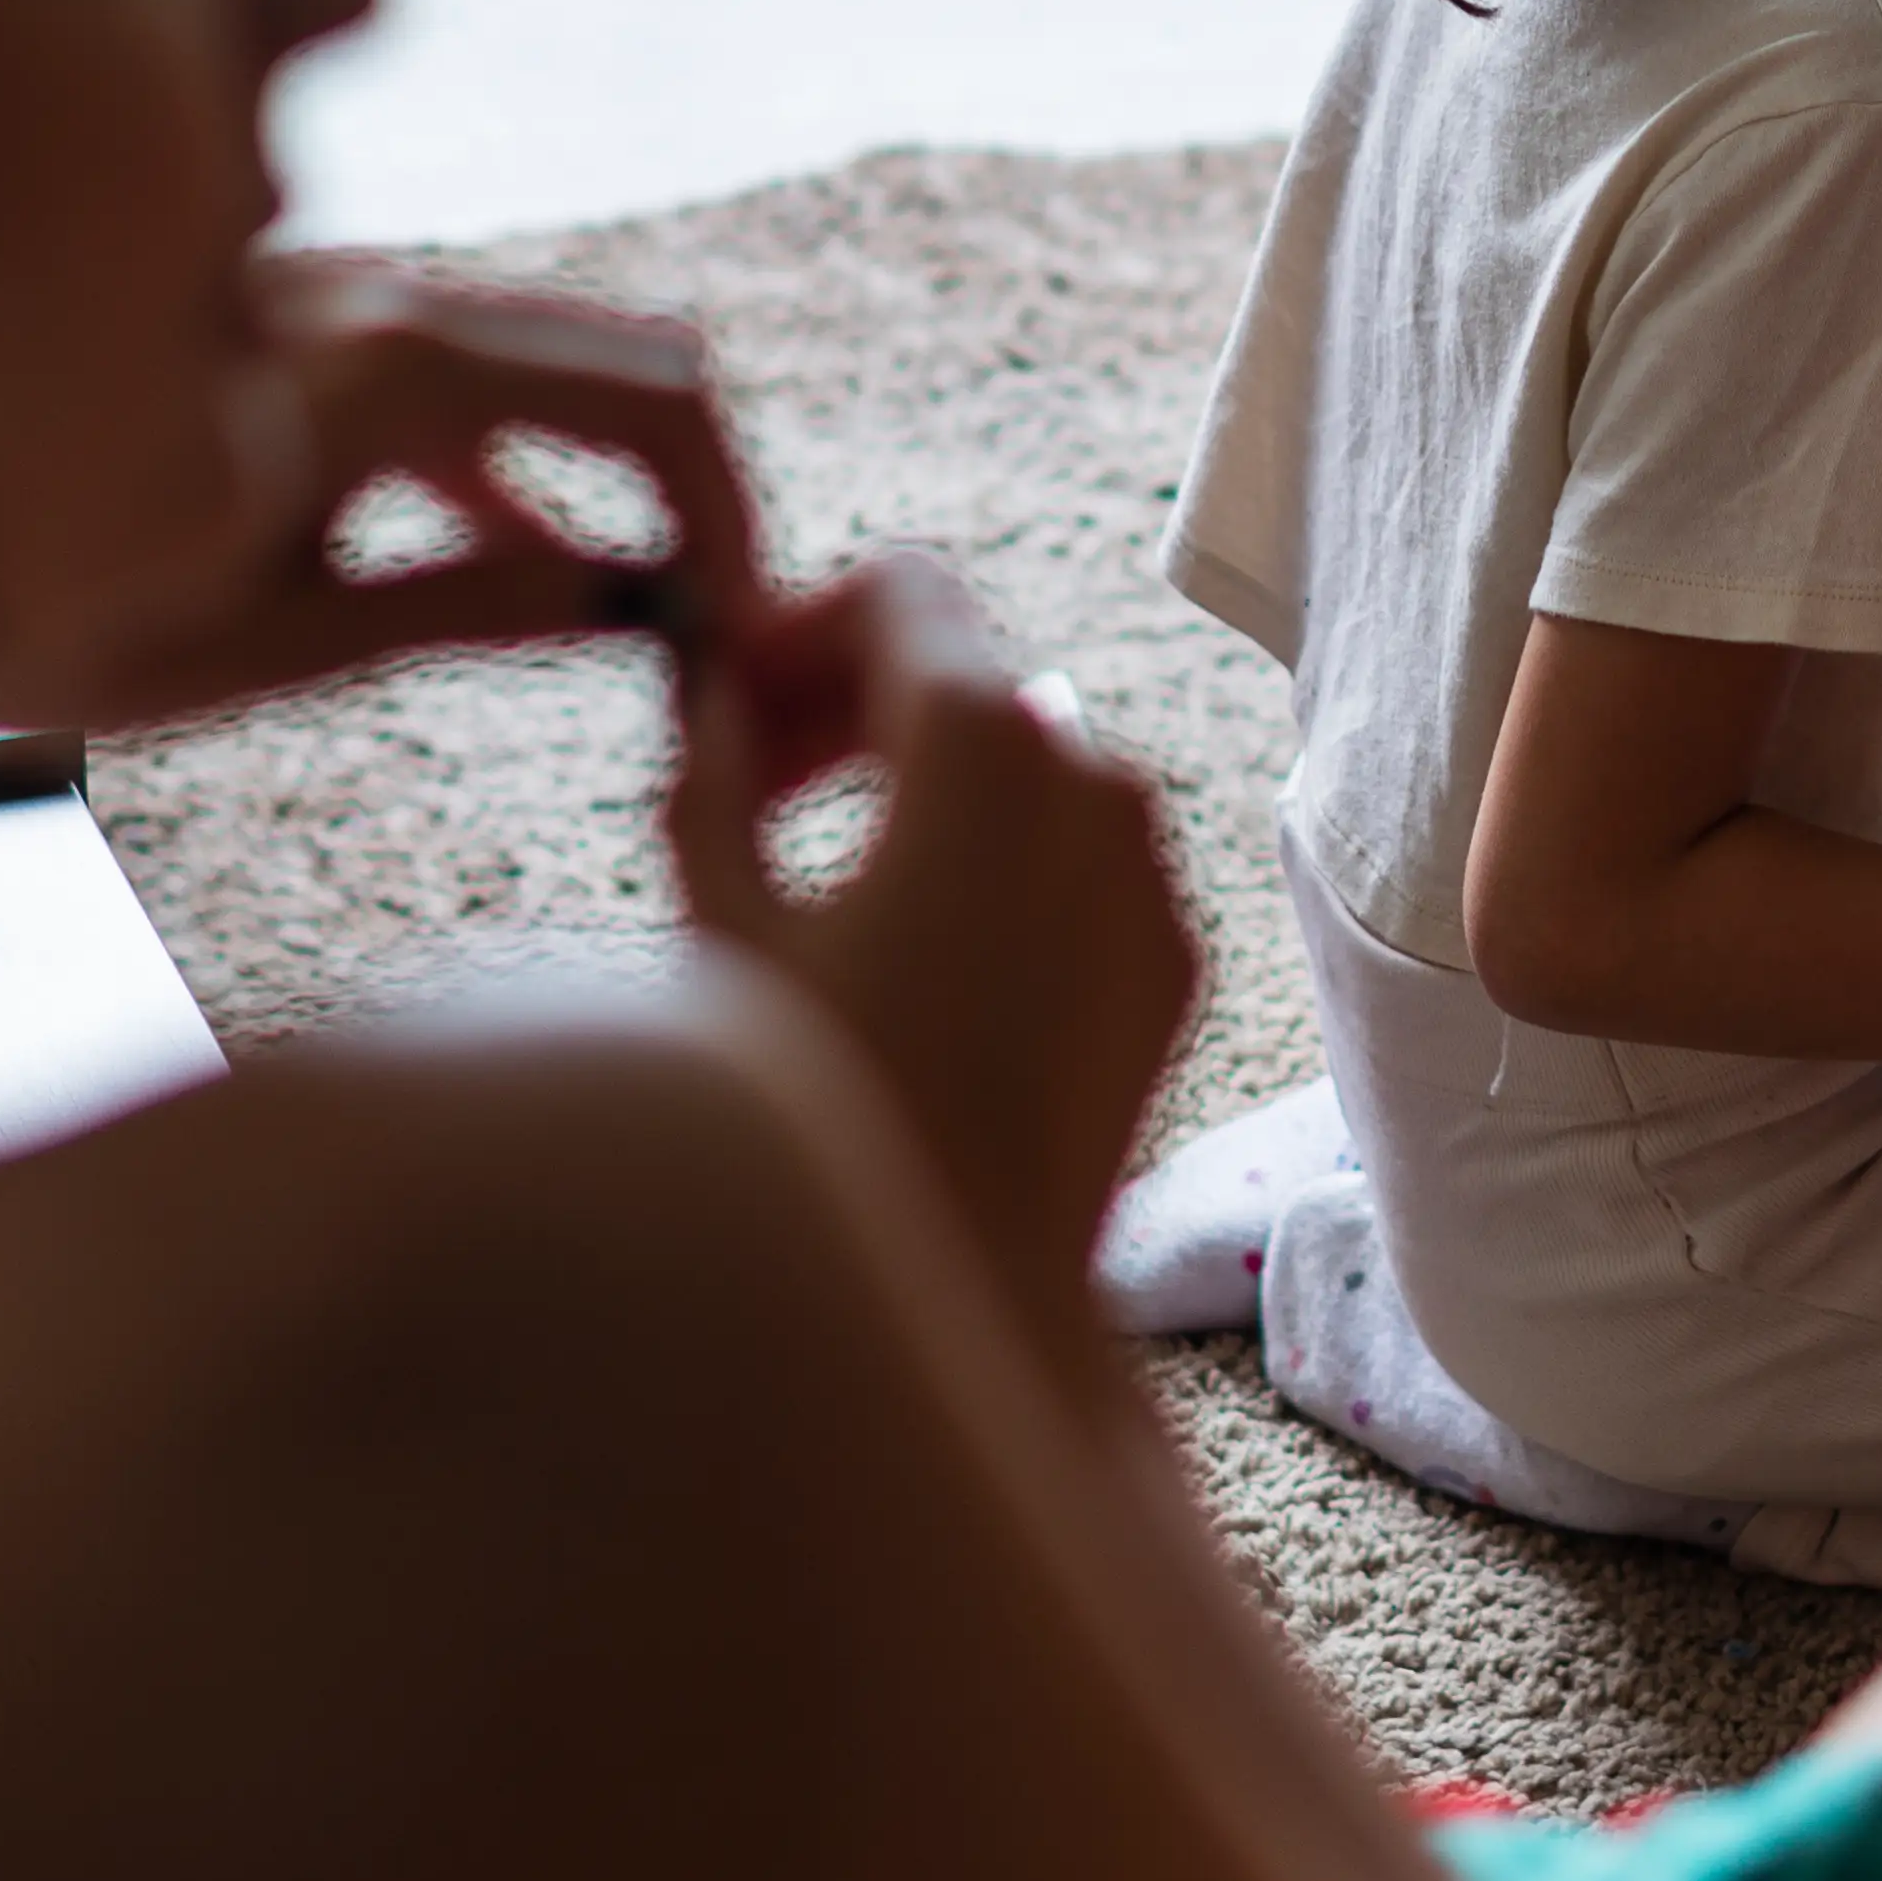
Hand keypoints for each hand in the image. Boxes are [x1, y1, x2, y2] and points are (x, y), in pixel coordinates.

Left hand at [0, 262, 757, 739]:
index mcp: (377, 368)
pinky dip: (518, 464)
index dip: (726, 506)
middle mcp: (363, 297)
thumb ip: (455, 613)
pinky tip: (521, 564)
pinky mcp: (285, 332)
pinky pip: (449, 378)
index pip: (647, 394)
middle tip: (706, 632)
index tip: (736, 626)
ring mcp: (321, 302)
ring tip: (625, 627)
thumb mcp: (253, 649)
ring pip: (538, 366)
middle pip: (615, 358)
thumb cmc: (14, 609)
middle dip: (690, 488)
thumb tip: (624, 605)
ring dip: (606, 479)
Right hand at [668, 564, 1198, 1306]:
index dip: (796, 620)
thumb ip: (711, 771)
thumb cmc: (824, 1109)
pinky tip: (900, 949)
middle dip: (847, 698)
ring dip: (914, 780)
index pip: (900, 587)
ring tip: (806, 869)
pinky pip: (1072, 859)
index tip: (726, 695)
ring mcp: (1151, 869)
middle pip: (964, 666)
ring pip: (1022, 761)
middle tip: (740, 774)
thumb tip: (711, 701)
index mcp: (987, 737)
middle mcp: (1099, 774)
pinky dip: (990, 861)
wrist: (969, 1293)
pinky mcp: (1170, 954)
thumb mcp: (721, 919)